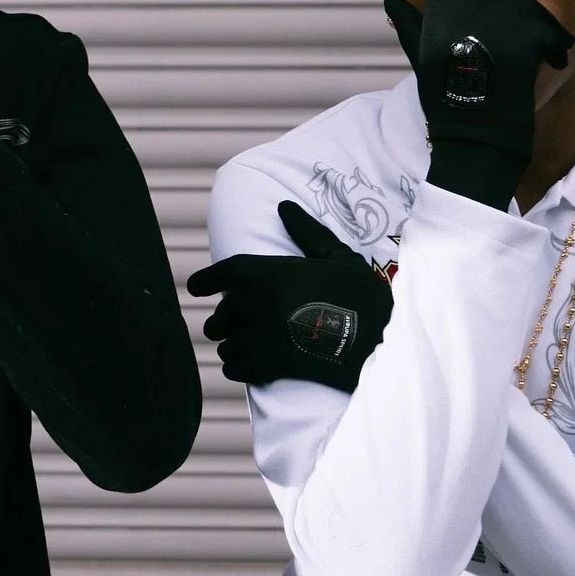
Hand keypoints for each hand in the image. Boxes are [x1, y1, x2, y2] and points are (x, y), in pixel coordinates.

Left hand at [186, 202, 392, 392]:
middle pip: (220, 315)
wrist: (380, 340)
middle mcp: (256, 302)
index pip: (219, 274)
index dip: (203, 281)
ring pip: (225, 344)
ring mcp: (259, 336)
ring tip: (243, 346)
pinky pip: (235, 369)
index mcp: (268, 272)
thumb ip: (306, 233)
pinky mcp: (268, 367)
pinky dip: (238, 368)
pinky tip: (249, 366)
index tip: (195, 289)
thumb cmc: (360, 295)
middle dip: (224, 321)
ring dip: (231, 346)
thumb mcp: (336, 257)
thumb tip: (284, 207)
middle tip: (233, 325)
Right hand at [384, 0, 572, 209]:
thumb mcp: (421, 56)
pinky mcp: (532, 26)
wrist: (478, 130)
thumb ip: (410, 22)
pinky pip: (543, 26)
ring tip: (513, 55)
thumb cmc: (446, 97)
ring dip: (523, 20)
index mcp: (440, 1)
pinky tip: (536, 67)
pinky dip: (544, 44)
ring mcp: (503, 9)